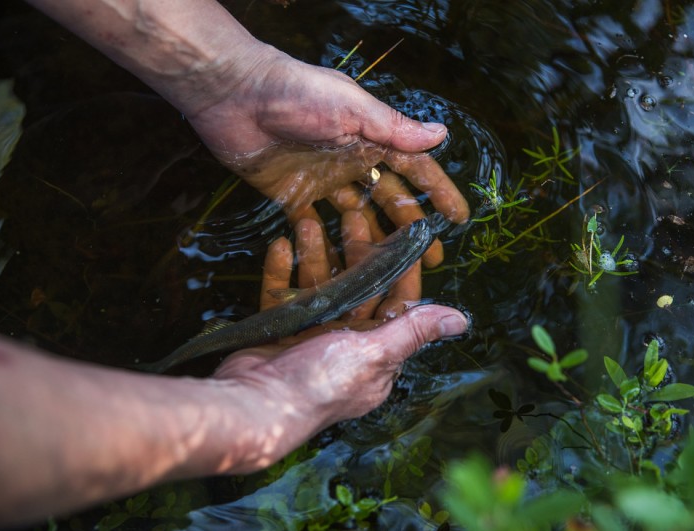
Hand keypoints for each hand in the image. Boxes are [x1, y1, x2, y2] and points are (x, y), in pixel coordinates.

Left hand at [185, 45, 468, 267]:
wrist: (235, 97)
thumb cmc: (299, 96)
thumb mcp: (352, 109)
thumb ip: (393, 128)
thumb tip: (442, 134)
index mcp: (370, 138)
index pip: (413, 170)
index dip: (437, 192)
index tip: (459, 219)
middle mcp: (351, 161)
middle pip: (389, 199)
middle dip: (412, 228)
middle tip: (431, 261)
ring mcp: (323, 180)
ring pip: (358, 216)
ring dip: (376, 240)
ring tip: (394, 270)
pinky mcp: (293, 196)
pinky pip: (316, 225)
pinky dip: (329, 242)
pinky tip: (345, 266)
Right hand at [209, 212, 468, 467]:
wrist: (256, 405)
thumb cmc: (321, 383)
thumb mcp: (374, 353)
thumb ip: (413, 331)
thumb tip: (462, 321)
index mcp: (377, 354)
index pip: (397, 303)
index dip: (399, 269)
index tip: (400, 234)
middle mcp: (348, 345)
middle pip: (357, 288)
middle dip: (355, 253)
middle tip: (352, 216)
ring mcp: (311, 337)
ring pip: (319, 286)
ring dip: (315, 255)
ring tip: (309, 221)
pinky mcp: (280, 332)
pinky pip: (283, 295)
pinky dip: (282, 271)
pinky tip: (281, 244)